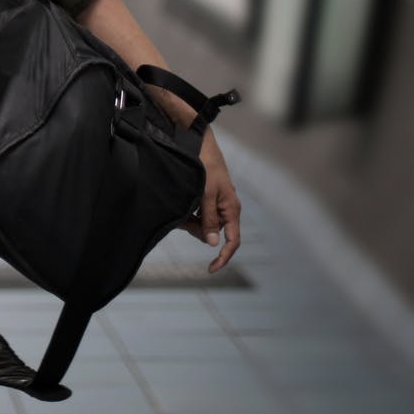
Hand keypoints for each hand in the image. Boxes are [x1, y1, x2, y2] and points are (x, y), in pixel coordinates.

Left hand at [182, 145, 242, 273]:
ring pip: (203, 223)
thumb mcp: (206, 194)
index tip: (211, 269)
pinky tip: (182, 204)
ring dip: (190, 220)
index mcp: (231, 209)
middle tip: (182, 219)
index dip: (223, 257)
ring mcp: (216, 203)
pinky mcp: (206, 198)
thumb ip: (209, 219)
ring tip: (181, 207)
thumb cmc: (206, 167)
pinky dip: (189, 212)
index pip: (232, 241)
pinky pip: (198, 213)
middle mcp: (226, 209)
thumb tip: (213, 243)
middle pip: (214, 232)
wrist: (200, 144)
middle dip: (197, 230)